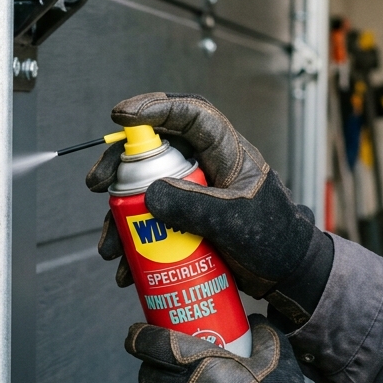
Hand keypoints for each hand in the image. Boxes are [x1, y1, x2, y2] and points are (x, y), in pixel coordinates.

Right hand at [88, 93, 330, 326]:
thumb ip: (195, 206)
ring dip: (118, 216)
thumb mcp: (236, 220)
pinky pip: (148, 223)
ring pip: (143, 189)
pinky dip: (132, 243)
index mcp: (226, 152)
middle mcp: (204, 166)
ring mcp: (191, 192)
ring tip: (110, 248)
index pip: (191, 115)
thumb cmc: (275, 239)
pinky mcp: (183, 219)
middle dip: (118, 166)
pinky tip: (126, 268)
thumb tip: (149, 194)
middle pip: (153, 150)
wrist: (285, 274)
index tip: (122, 117)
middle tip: (96, 184)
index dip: (155, 108)